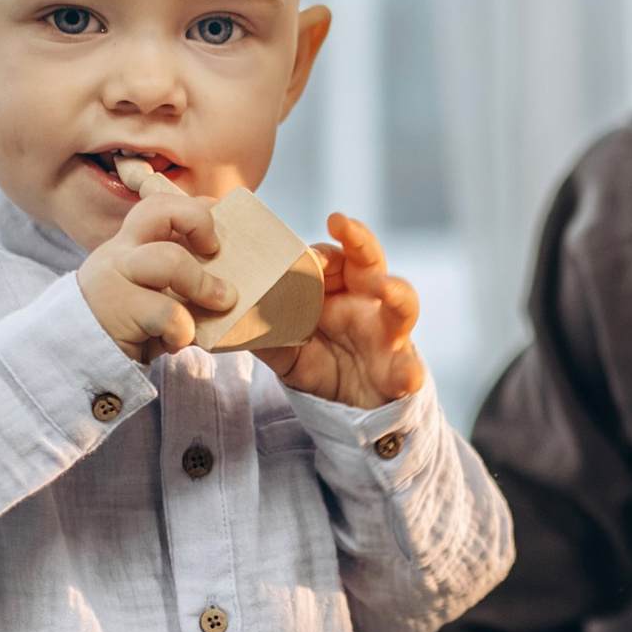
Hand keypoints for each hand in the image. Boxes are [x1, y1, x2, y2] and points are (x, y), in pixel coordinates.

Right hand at [79, 182, 234, 364]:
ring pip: (169, 259)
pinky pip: (167, 313)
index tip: (219, 225)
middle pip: (159, 210)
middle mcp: (119, 252)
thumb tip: (230, 281)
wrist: (76, 360)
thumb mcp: (150, 293)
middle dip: (199, 221)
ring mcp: (115, 278)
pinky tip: (177, 342)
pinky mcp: (118, 310)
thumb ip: (178, 279)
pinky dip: (184, 329)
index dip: (197, 208)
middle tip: (215, 249)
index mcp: (128, 244)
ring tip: (221, 302)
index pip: (160, 206)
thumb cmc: (125, 326)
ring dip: (204, 283)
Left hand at [257, 209, 425, 410]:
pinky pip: (408, 370)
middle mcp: (369, 304)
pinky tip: (405, 376)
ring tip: (386, 289)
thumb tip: (223, 318)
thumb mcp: (287, 349)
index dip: (319, 253)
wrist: (352, 409)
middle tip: (341, 223)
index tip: (303, 253)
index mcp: (341, 291)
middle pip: (372, 262)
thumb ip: (263, 333)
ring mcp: (390, 334)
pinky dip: (409, 373)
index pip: (333, 258)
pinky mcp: (401, 371)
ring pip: (403, 305)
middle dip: (359, 240)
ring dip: (397, 293)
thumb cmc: (323, 364)